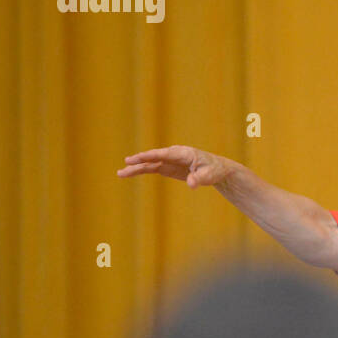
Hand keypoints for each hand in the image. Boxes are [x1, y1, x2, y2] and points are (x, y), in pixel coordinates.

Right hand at [117, 145, 234, 188]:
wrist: (217, 169)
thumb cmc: (214, 170)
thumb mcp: (209, 175)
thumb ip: (199, 179)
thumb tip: (192, 184)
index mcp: (183, 153)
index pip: (163, 154)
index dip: (150, 155)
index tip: (138, 158)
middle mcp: (173, 155)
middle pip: (153, 158)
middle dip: (139, 161)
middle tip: (126, 164)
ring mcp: (169, 161)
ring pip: (149, 164)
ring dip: (135, 168)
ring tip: (120, 173)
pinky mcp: (167, 167)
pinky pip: (151, 168)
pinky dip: (140, 171)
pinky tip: (128, 173)